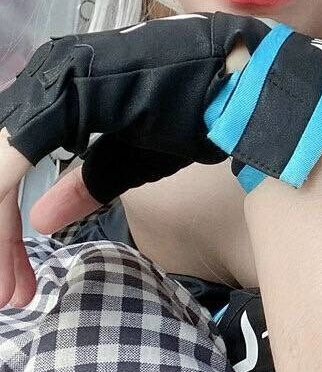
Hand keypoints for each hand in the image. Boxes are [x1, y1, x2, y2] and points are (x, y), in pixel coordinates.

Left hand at [0, 16, 262, 309]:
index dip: (3, 226)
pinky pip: (9, 162)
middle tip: (10, 295)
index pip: (11, 163)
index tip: (14, 280)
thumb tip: (43, 219)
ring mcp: (53, 82)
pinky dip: (2, 214)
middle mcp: (48, 76)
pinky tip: (8, 251)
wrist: (247, 85)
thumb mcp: (135, 157)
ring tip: (10, 290)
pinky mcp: (64, 97)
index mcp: (63, 89)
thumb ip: (88, 184)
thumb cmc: (203, 110)